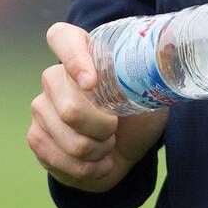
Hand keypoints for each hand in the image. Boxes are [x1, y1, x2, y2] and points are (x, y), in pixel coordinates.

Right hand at [28, 22, 168, 192]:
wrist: (121, 151)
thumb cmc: (138, 115)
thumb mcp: (154, 90)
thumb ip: (155, 70)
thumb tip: (171, 49)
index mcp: (84, 53)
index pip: (62, 38)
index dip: (74, 58)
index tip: (92, 83)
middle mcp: (55, 76)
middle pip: (71, 108)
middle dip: (103, 129)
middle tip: (115, 130)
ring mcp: (41, 107)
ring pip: (69, 139)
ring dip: (98, 151)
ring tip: (107, 145)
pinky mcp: (36, 136)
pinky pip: (60, 159)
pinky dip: (88, 169)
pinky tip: (96, 162)